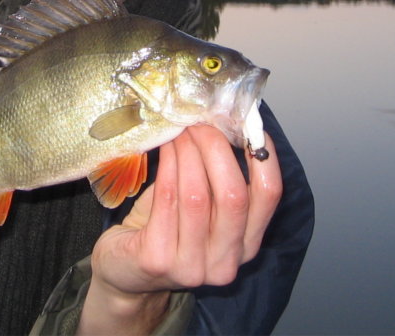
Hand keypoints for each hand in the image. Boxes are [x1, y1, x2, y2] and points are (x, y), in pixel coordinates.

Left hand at [77, 124, 282, 334]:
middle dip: (215, 148)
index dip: (264, 157)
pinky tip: (162, 149)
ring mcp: (192, 266)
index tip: (249, 126)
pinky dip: (166, 166)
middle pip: (233, 194)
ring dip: (186, 153)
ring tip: (177, 131)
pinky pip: (166, 199)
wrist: (126, 272)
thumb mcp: (202, 208)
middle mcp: (226, 261)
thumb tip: (221, 122)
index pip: (269, 197)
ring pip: (197, 194)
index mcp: (246, 245)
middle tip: (198, 123)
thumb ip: (216, 177)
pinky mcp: (157, 259)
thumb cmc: (166, 229)